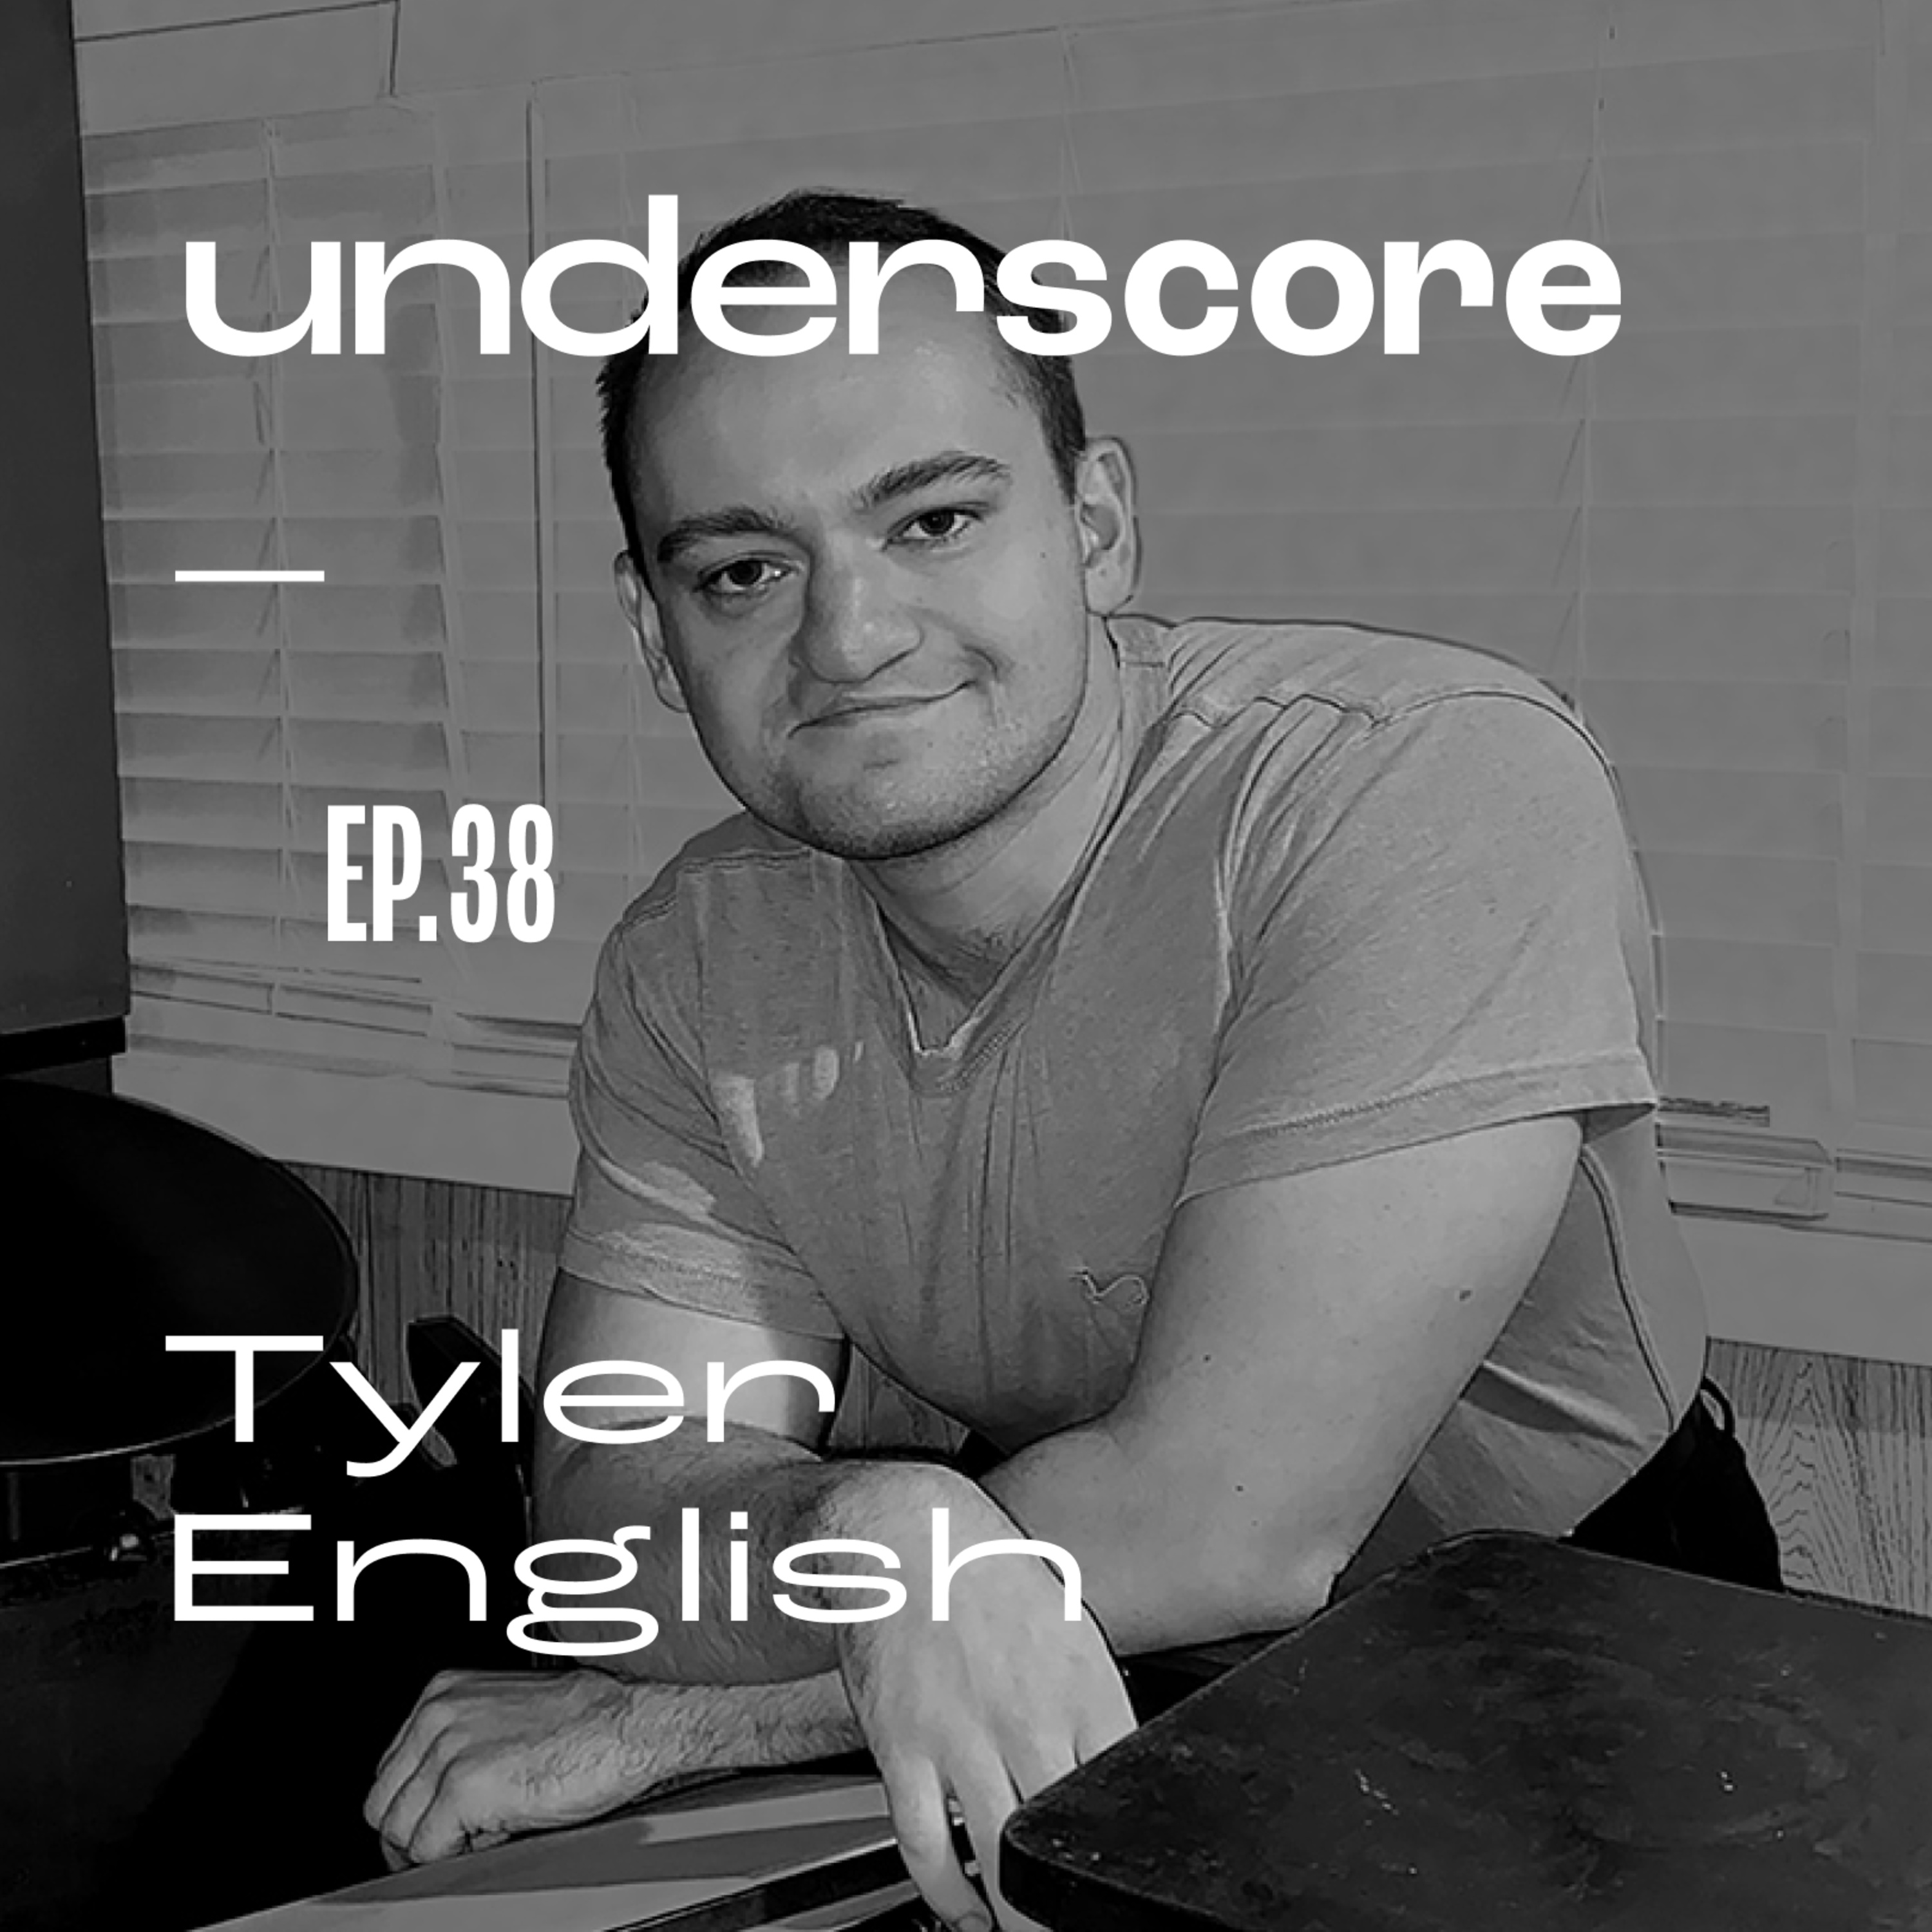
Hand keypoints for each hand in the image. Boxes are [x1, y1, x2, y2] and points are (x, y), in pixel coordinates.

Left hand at [364, 1666, 677, 1864]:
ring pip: (398, 1831)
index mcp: (442, 1694)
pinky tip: (502, 1831)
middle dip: (414, 1832)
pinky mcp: (463, 1788)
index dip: (415, 1806)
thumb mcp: (505, 1715)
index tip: (439, 1823)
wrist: (629, 1723)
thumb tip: (433, 1794)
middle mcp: (436, 1715)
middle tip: (456, 1841)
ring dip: (438, 1844)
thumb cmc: (585, 1722)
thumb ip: (461, 1741)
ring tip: (486, 1831)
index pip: (390, 1771)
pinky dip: (461, 1855)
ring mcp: (446, 1750)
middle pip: (382, 1802)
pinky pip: (429, 1850)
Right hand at [828, 1470, 1135, 1931]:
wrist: (907, 1535)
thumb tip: (1122, 1777)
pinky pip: (928, 1849)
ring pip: (999, 1865)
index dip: (1123, 1857)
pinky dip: (947, 1898)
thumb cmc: (991, 1579)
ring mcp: (964, 1738)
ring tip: (1019, 1929)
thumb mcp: (1071, 1629)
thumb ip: (1097, 1706)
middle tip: (1065, 1924)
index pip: (1122, 1799)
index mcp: (1085, 1689)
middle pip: (1063, 1849)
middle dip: (1064, 1907)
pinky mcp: (903, 1748)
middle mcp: (1030, 1719)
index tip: (1115, 1890)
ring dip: (1012, 1916)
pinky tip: (962, 1912)